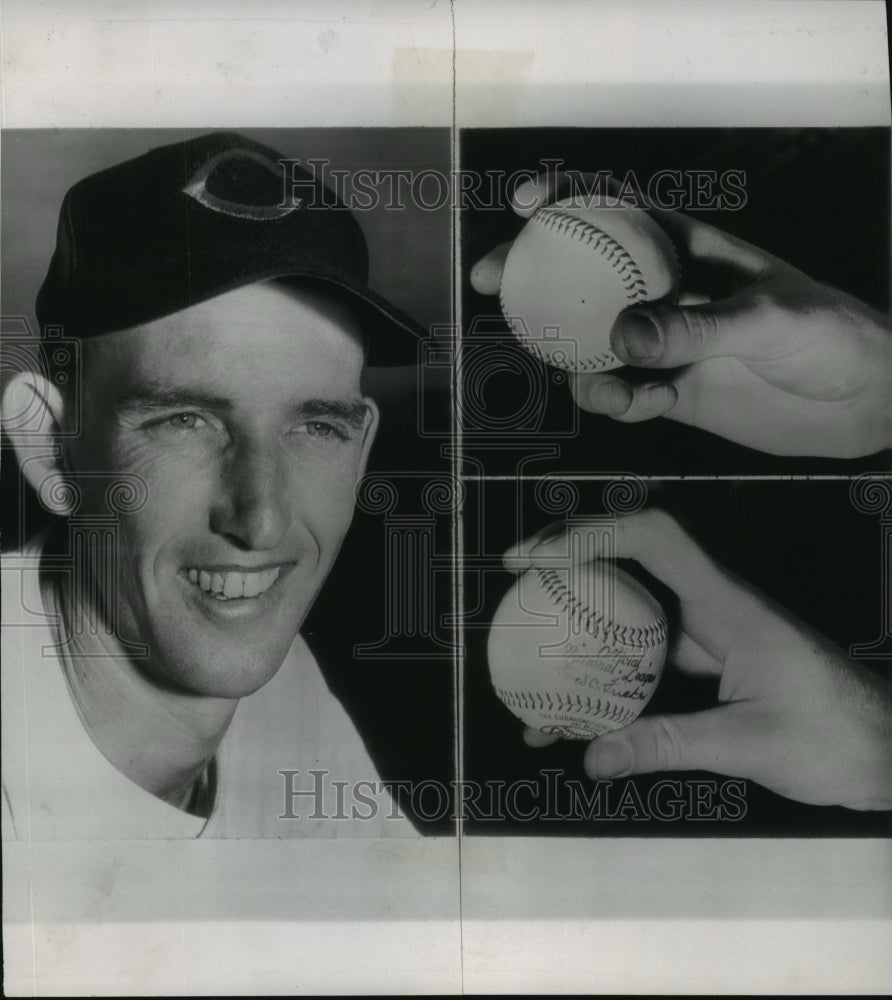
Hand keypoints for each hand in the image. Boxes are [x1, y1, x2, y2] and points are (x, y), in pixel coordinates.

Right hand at [471, 173, 891, 456]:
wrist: (858, 401)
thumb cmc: (828, 335)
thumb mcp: (765, 320)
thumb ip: (691, 329)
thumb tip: (619, 339)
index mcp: (688, 250)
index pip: (620, 209)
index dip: (569, 196)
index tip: (526, 201)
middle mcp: (663, 293)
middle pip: (581, 275)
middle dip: (532, 274)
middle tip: (492, 282)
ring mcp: (661, 343)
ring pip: (589, 344)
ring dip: (580, 367)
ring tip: (612, 393)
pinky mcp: (666, 390)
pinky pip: (617, 391)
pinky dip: (618, 403)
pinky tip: (652, 407)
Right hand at [503, 509, 891, 810]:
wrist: (886, 752)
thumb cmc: (836, 736)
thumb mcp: (749, 743)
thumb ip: (668, 744)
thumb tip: (594, 756)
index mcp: (726, 605)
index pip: (654, 538)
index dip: (590, 534)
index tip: (536, 559)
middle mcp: (711, 608)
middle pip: (631, 564)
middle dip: (569, 570)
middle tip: (516, 594)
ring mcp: (707, 636)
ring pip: (633, 617)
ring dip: (582, 633)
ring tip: (529, 667)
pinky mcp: (707, 666)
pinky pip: (645, 661)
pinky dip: (608, 679)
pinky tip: (578, 717)